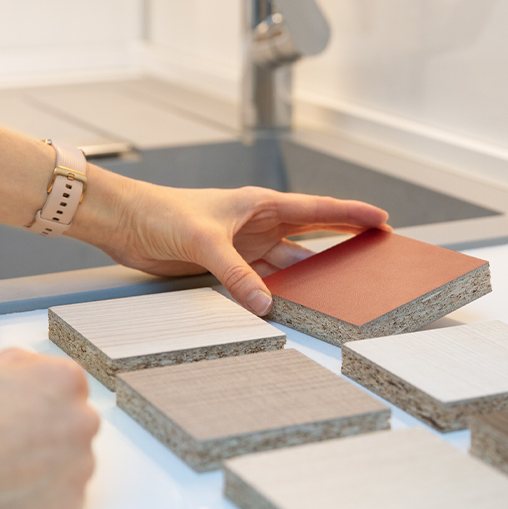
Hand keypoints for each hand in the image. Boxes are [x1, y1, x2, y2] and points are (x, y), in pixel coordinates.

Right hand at [0, 348, 98, 508]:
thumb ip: (23, 368)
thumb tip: (35, 376)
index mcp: (64, 380)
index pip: (68, 392)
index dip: (37, 410)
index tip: (17, 423)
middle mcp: (82, 420)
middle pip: (73, 430)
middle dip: (46, 440)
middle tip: (4, 452)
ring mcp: (80, 466)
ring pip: (70, 468)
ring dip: (45, 473)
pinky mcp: (70, 507)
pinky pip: (61, 503)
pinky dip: (39, 506)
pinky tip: (5, 500)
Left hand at [70, 172, 388, 314]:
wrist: (125, 223)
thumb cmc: (161, 213)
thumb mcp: (204, 243)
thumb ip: (236, 274)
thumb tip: (265, 304)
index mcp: (259, 205)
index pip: (316, 209)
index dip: (350, 214)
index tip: (382, 219)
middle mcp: (256, 224)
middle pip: (309, 238)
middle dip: (341, 245)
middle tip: (374, 256)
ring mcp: (243, 245)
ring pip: (287, 263)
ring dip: (309, 276)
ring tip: (340, 289)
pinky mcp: (225, 264)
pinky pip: (261, 280)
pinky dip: (276, 292)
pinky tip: (292, 304)